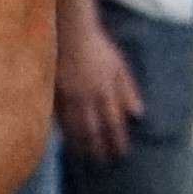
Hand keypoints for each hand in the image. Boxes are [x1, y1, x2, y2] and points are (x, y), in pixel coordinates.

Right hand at [56, 14, 143, 162]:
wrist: (71, 32)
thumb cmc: (98, 48)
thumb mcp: (119, 66)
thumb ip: (128, 91)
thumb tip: (138, 114)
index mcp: (106, 90)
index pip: (114, 123)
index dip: (117, 140)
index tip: (121, 153)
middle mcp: (88, 97)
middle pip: (94, 129)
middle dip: (98, 147)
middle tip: (101, 161)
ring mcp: (69, 96)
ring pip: (75, 127)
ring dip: (81, 143)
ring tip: (84, 155)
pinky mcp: (54, 93)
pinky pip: (59, 118)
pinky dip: (64, 131)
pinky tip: (66, 139)